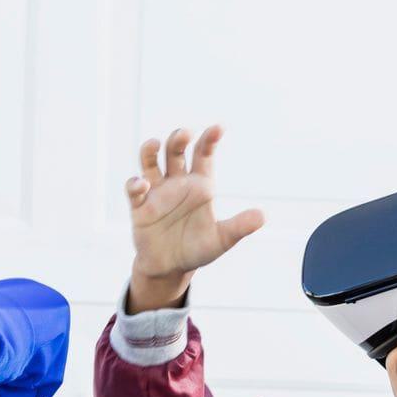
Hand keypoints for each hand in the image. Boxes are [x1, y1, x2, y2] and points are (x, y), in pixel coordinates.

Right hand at [123, 125, 263, 311]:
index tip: (218, 128)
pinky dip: (136, 184)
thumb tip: (262, 217)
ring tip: (155, 144)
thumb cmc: (197, 249)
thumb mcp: (222, 240)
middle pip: (175, 151)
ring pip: (150, 162)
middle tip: (184, 133)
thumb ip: (239, 227)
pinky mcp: (140, 207)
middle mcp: (177, 183)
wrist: (171, 268)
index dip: (209, 140)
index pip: (203, 156)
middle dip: (178, 139)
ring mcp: (157, 192)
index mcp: (200, 185)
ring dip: (150, 151)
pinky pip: (134, 189)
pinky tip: (142, 184)